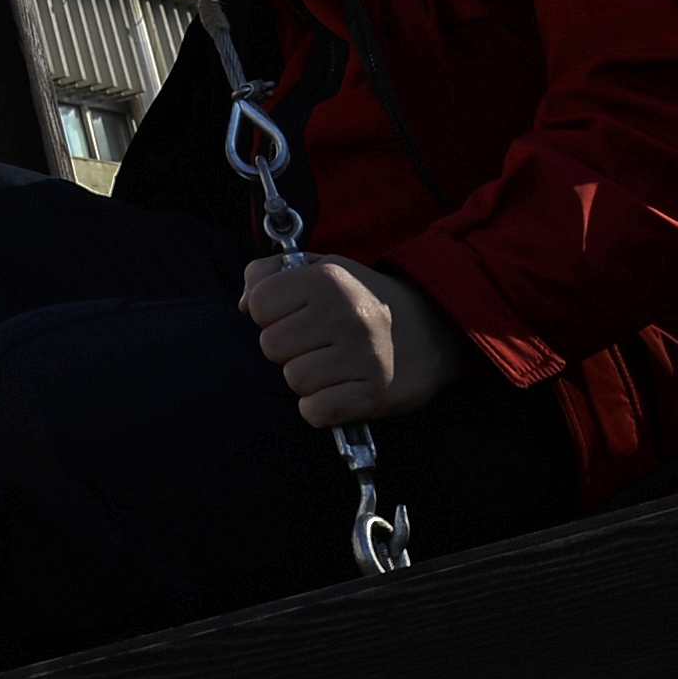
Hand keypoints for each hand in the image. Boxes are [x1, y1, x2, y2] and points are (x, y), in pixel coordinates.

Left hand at [239, 252, 452, 424]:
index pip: (259, 306)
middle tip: (318, 344)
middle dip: (289, 349)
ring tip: (335, 365)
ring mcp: (362, 355)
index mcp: (327, 278)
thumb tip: (243, 305)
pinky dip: (321, 408)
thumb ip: (272, 274)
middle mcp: (344, 314)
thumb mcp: (324, 267)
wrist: (434, 327)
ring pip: (294, 380)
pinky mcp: (375, 394)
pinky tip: (339, 391)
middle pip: (271, 347)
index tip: (295, 317)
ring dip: (308, 379)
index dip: (271, 315)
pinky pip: (315, 411)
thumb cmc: (364, 298)